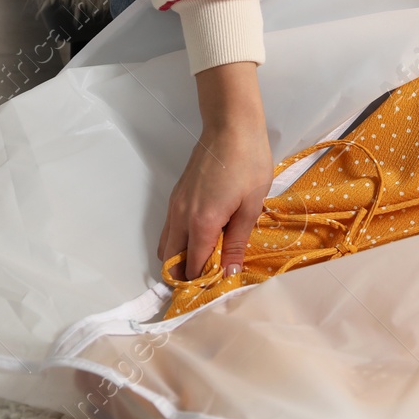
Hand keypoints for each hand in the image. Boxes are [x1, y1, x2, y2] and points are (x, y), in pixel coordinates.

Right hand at [158, 61, 271, 280]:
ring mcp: (175, 205)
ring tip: (206, 265)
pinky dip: (179, 243)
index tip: (217, 292)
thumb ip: (237, 241)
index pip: (193, 268)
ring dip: (180, 260)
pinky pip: (170, 229)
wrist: (231, 125)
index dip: (202, 285)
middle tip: (208, 284)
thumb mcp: (251, 205)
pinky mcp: (176, 195)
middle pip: (171, 261)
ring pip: (167, 245)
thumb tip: (229, 272)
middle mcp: (180, 217)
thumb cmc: (248, 163)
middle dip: (185, 278)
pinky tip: (202, 241)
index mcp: (201, 223)